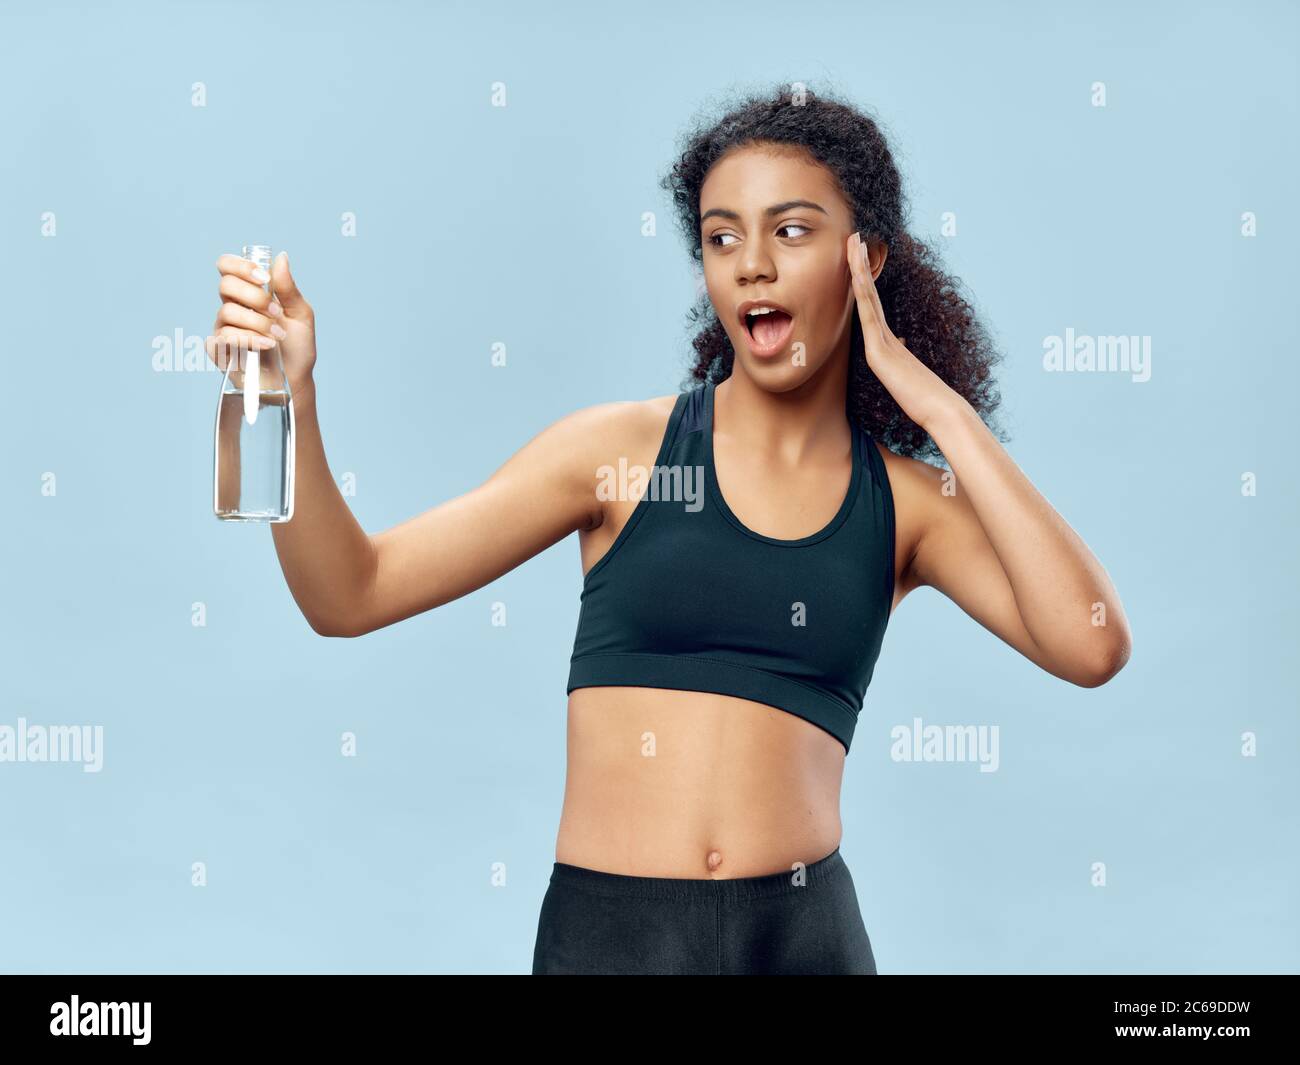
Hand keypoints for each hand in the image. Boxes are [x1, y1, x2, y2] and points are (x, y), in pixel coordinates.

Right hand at [206, 251, 316, 393]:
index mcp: (249, 293)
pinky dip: (249, 340)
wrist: (294, 380)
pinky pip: (224, 337)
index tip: (264, 279)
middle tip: (277, 313)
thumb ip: (288, 287)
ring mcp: (223, 328)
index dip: (241, 266)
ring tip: (278, 336)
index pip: (228, 266)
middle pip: (225, 285)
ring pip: (227, 312)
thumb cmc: (297, 348)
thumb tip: (281, 257)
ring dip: (258, 323)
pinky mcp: (218, 349)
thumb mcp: (301, 315)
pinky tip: (267, 346)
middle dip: (256, 297)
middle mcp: (232, 307)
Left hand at [847, 231, 953, 430]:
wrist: (941, 411)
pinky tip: (855, 276)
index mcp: (889, 342)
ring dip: (859, 270)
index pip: (872, 306)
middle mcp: (886, 336)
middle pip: (869, 293)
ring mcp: (884, 342)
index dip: (864, 281)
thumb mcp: (905, 377)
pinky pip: (869, 316)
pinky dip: (862, 294)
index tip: (859, 257)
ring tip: (853, 243)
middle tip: (855, 236)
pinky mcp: (880, 352)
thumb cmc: (926, 400)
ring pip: (867, 298)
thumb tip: (900, 344)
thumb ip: (899, 358)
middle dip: (860, 264)